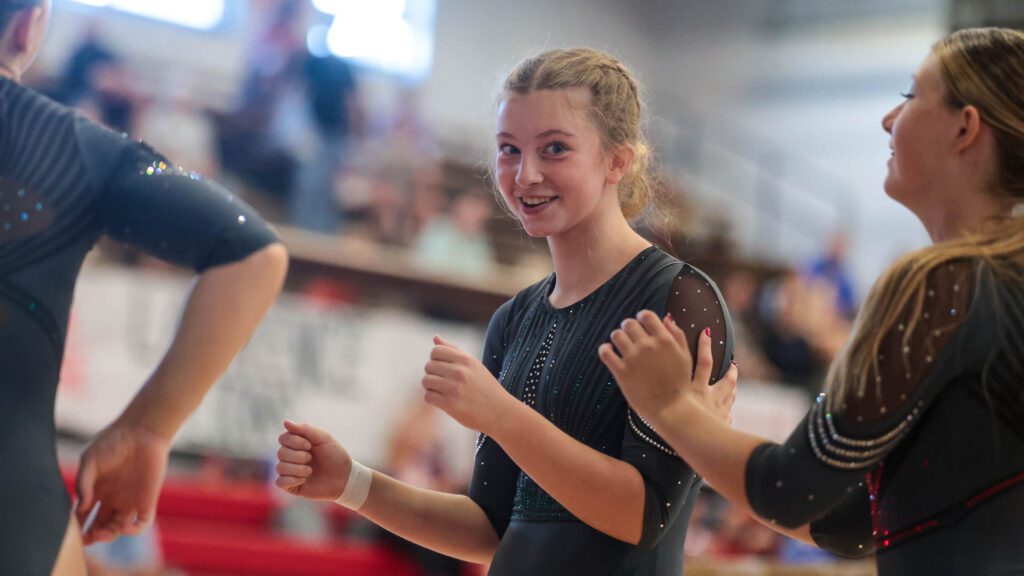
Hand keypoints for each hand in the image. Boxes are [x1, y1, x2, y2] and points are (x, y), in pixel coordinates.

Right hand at [76, 422, 170, 543]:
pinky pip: (142, 522)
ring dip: (109, 535)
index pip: (84, 516)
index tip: (72, 532)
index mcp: (96, 490)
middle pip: (101, 525)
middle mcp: (112, 498)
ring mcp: (130, 500)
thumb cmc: (113, 441)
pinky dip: (133, 530)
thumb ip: (83, 483)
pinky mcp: (147, 499)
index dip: (77, 526)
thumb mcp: (90, 460)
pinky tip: (123, 526)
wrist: (142, 430)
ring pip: (118, 528)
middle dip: (93, 535)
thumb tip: (81, 508)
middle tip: (87, 538)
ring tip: (101, 532)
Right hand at [275, 420, 350, 500]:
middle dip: (298, 456)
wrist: (344, 477)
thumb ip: (305, 429)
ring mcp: (290, 471)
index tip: (309, 445)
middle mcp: (291, 456)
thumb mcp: (323, 438)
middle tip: (310, 458)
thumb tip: (285, 422)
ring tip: (310, 471)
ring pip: (280, 467)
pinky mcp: (290, 486)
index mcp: (297, 443)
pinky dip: (292, 480)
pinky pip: (279, 482)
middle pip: (281, 453)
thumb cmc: (334, 455)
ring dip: (297, 469)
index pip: (283, 438)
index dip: (294, 442)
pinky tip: (304, 480)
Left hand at [422, 335, 513, 433]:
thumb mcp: (473, 365)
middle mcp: (459, 372)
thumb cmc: (485, 387)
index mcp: (466, 360)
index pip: (435, 351)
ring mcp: (454, 388)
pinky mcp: (450, 404)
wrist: (499, 412)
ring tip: (443, 391)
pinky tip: (443, 400)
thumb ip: (453, 350)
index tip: (444, 368)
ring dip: (431, 387)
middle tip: (445, 382)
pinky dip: (433, 399)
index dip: (436, 360)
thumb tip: (435, 337)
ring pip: (426, 381)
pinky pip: (428, 396)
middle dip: (433, 374)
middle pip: (428, 366)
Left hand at [599, 310, 737, 425]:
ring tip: (620, 345)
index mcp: (664, 340)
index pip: (646, 315)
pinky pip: (605, 352)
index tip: (641, 324)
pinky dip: (604, 349)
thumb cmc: (680, 383)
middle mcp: (648, 346)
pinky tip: (608, 351)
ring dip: (617, 337)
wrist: (672, 409)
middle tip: (630, 335)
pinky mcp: (621, 372)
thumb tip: (666, 317)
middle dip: (628, 327)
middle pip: (629, 323)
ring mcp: (633, 359)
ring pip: (616, 335)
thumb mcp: (685, 356)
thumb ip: (677, 335)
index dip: (641, 317)